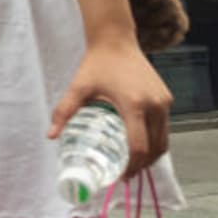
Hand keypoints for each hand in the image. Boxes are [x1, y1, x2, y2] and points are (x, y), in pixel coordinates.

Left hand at [49, 36, 172, 176]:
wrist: (116, 40)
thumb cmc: (96, 64)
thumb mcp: (78, 88)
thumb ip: (64, 111)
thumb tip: (51, 136)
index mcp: (135, 105)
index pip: (139, 146)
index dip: (131, 166)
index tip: (120, 176)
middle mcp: (155, 105)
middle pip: (156, 148)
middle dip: (142, 165)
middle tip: (126, 175)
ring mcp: (164, 102)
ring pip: (164, 140)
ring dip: (152, 156)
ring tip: (134, 164)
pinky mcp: (167, 98)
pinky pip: (164, 127)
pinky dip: (156, 141)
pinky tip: (141, 145)